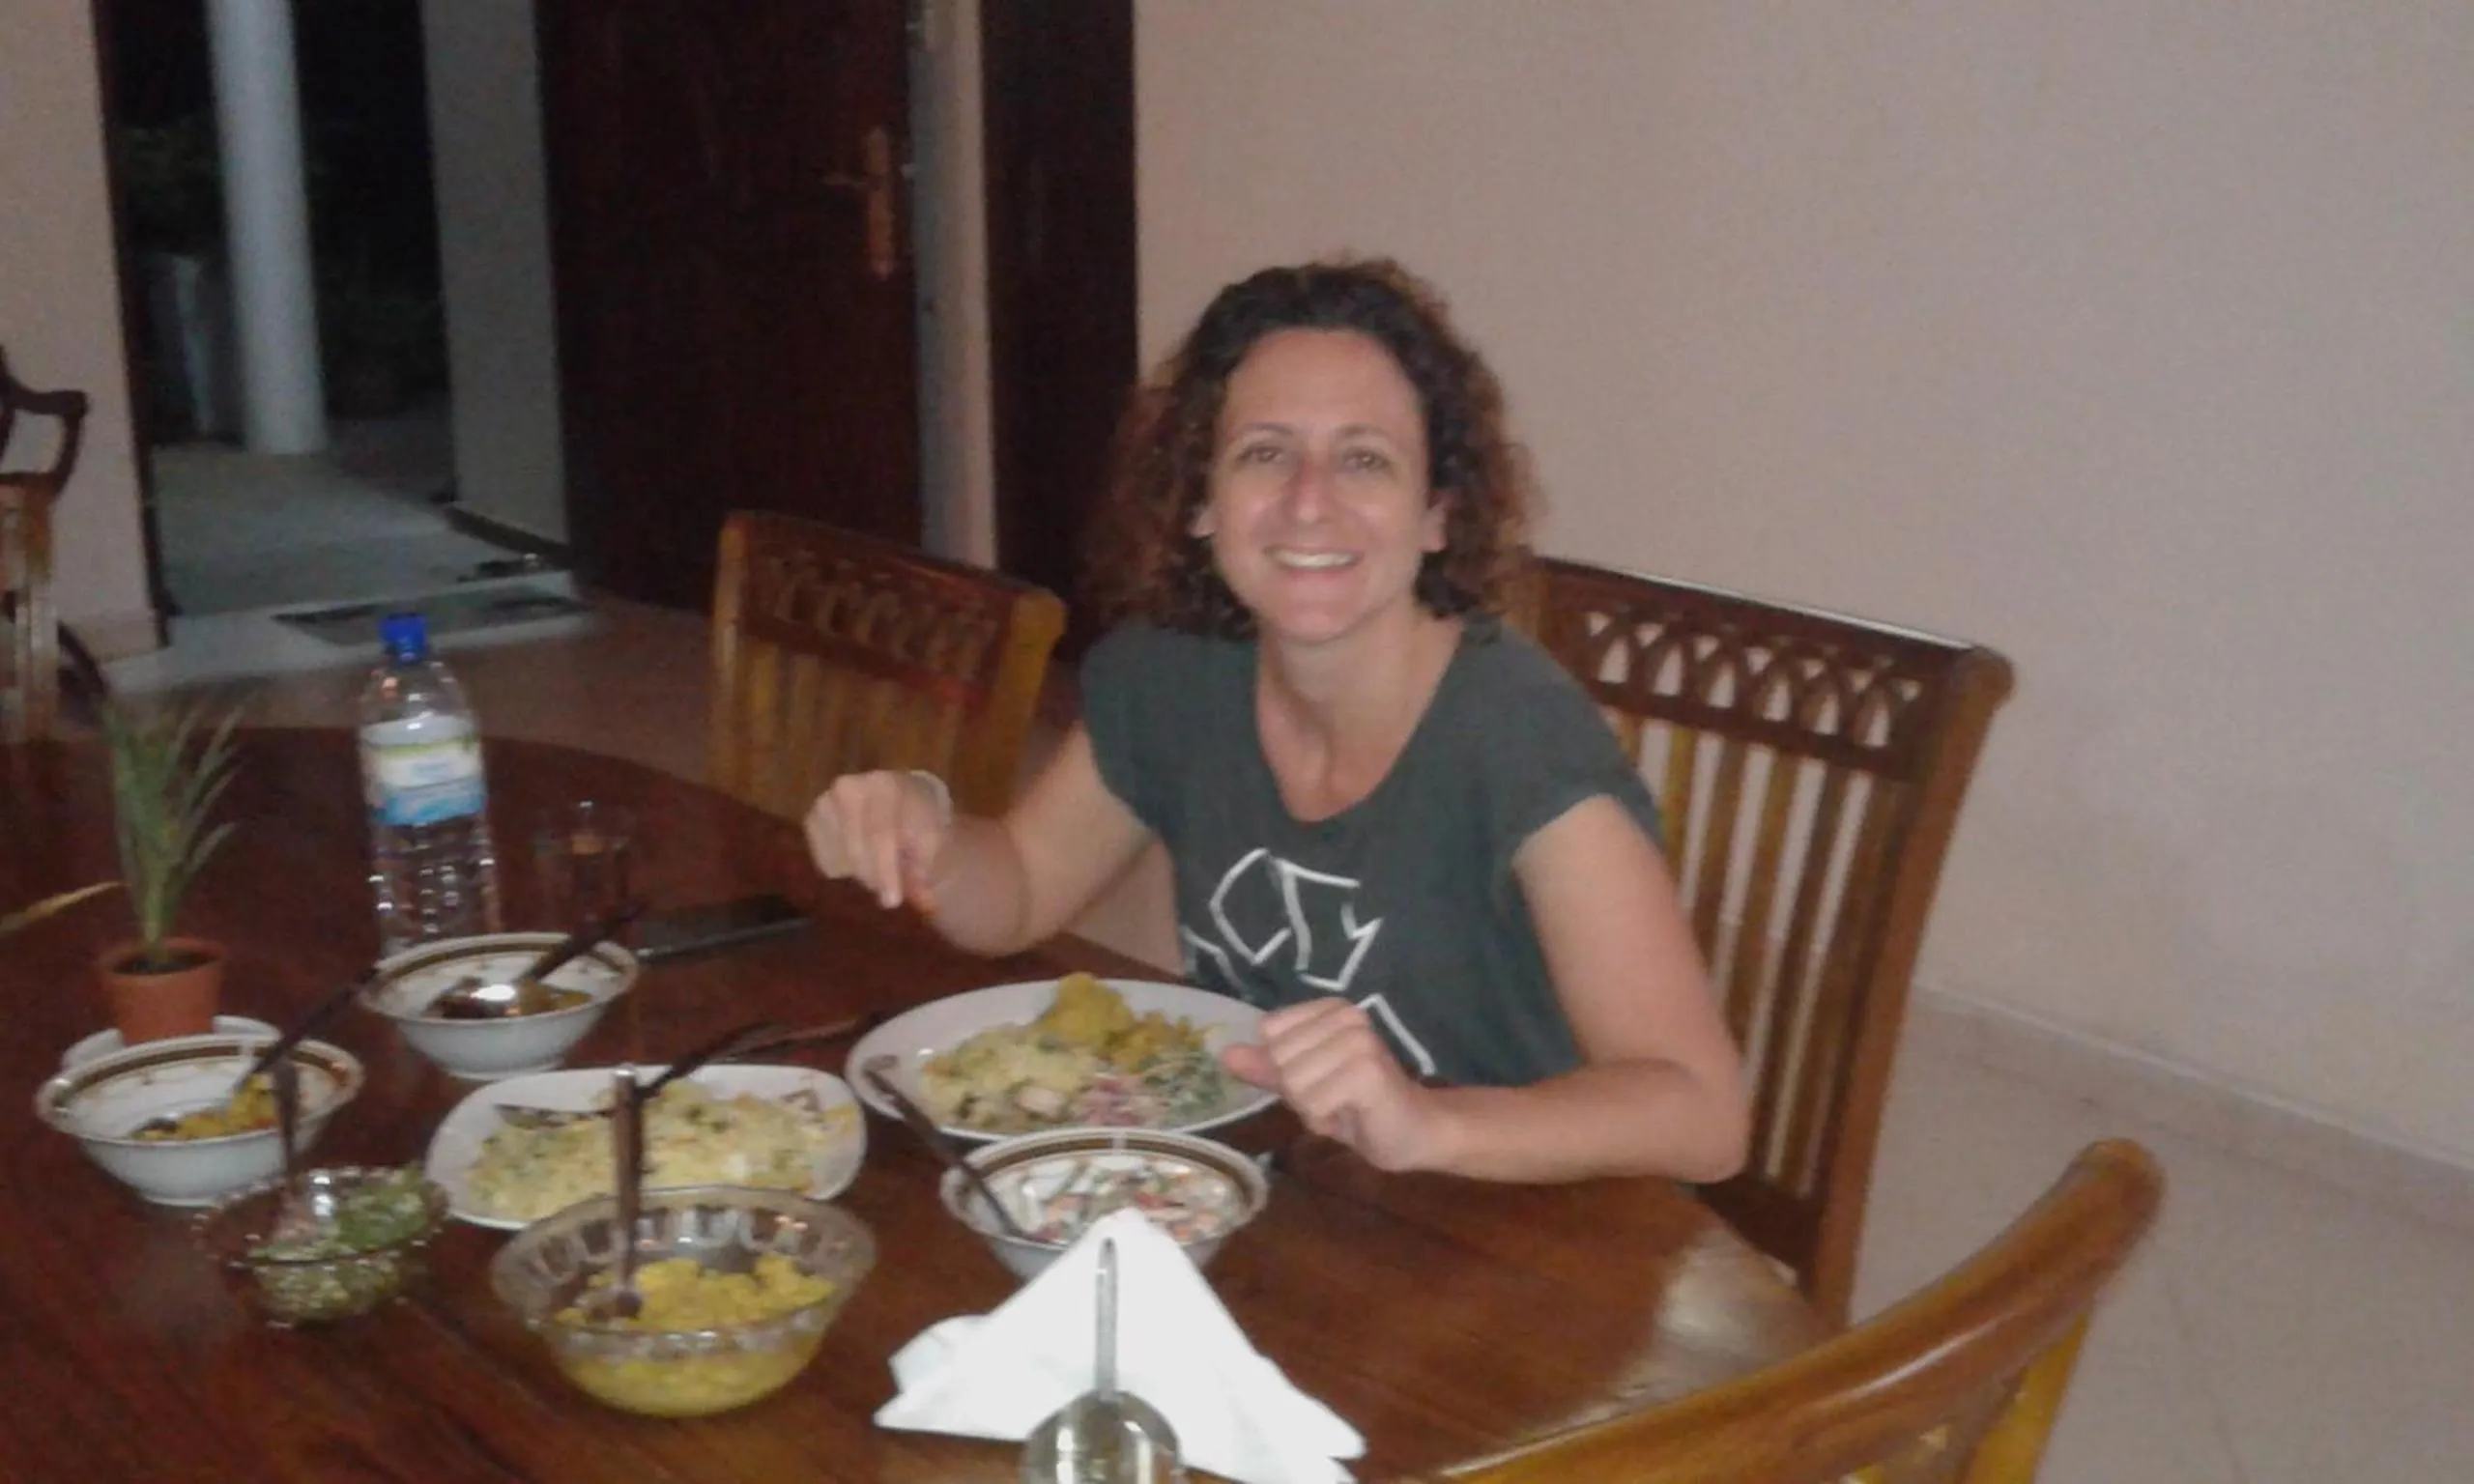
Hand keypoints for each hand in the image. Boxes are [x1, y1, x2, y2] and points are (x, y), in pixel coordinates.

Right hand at [804, 770, 952, 911]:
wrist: (902, 800)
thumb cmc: (919, 822)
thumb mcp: (930, 842)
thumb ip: (924, 869)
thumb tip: (924, 903)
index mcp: (885, 785)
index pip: (880, 834)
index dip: (885, 871)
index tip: (892, 902)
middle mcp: (848, 787)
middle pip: (855, 850)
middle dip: (874, 878)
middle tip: (891, 895)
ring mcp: (825, 802)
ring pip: (838, 860)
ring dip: (860, 874)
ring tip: (881, 867)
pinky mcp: (811, 820)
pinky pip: (825, 863)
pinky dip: (844, 870)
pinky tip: (861, 858)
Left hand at [1222, 997, 1447, 1171]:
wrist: (1413, 1131)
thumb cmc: (1357, 1105)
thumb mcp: (1305, 1083)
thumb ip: (1268, 1067)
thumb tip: (1225, 1053)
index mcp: (1330, 1009)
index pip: (1270, 1033)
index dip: (1285, 1067)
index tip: (1320, 1079)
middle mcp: (1347, 1015)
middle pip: (1279, 1059)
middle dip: (1299, 1092)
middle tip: (1335, 1097)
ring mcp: (1359, 1041)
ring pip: (1294, 1083)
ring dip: (1314, 1108)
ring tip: (1346, 1105)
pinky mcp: (1367, 1071)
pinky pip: (1314, 1103)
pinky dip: (1326, 1120)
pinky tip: (1354, 1115)